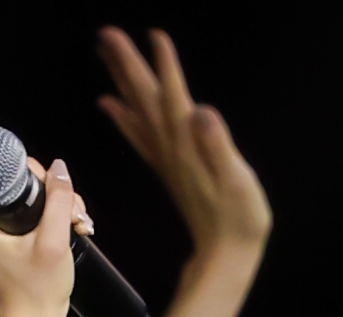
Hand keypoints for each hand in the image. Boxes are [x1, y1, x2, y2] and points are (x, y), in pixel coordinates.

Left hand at [0, 159, 81, 316]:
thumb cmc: (37, 291)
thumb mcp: (53, 240)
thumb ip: (58, 199)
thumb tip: (59, 167)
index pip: (5, 174)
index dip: (38, 178)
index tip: (55, 194)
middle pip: (19, 184)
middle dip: (51, 195)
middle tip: (71, 215)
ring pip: (28, 196)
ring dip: (56, 205)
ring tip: (74, 223)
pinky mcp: (1, 236)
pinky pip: (27, 211)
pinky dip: (49, 216)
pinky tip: (69, 226)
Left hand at [97, 28, 270, 264]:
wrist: (225, 256)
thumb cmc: (238, 219)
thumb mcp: (236, 180)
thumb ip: (217, 145)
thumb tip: (199, 113)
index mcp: (186, 146)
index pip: (171, 97)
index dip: (163, 66)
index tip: (153, 36)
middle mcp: (170, 149)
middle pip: (144, 99)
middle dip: (127, 65)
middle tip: (106, 35)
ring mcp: (167, 158)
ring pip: (137, 112)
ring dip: (120, 82)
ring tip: (104, 54)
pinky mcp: (168, 166)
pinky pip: (139, 134)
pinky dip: (122, 115)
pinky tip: (109, 103)